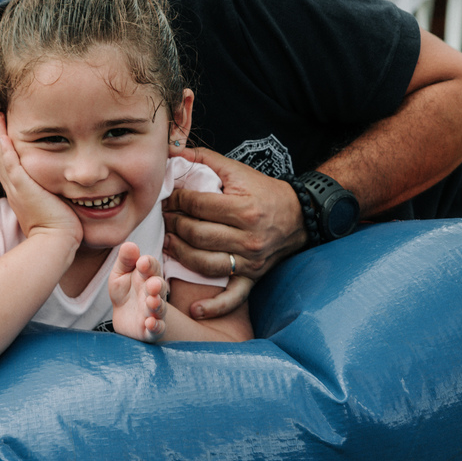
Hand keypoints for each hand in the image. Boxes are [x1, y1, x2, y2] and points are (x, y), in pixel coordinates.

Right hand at [0, 113, 81, 242]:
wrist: (57, 242)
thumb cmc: (61, 229)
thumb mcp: (54, 206)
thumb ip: (55, 194)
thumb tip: (65, 188)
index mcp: (21, 194)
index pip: (10, 168)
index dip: (6, 151)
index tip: (6, 135)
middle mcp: (15, 190)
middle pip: (2, 160)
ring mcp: (17, 189)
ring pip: (3, 159)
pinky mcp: (23, 189)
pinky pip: (10, 165)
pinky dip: (5, 150)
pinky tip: (3, 136)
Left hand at [108, 242, 167, 342]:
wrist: (124, 316)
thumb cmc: (125, 291)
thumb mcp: (120, 273)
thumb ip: (125, 260)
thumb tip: (129, 245)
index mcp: (147, 276)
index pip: (152, 267)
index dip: (149, 264)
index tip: (142, 262)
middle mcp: (154, 293)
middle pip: (159, 288)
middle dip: (157, 285)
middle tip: (152, 284)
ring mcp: (154, 311)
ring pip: (159, 308)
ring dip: (157, 305)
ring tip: (152, 301)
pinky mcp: (150, 330)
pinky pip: (157, 329)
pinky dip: (156, 326)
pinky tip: (150, 323)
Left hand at [162, 147, 306, 316]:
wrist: (299, 215)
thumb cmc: (264, 191)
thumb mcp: (237, 170)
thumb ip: (204, 159)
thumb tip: (172, 150)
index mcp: (245, 209)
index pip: (198, 206)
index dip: (176, 200)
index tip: (165, 197)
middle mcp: (248, 238)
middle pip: (197, 234)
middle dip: (174, 224)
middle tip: (161, 217)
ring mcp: (250, 261)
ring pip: (205, 263)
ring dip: (179, 255)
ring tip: (167, 243)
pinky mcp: (253, 278)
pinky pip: (233, 296)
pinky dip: (214, 306)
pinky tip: (195, 310)